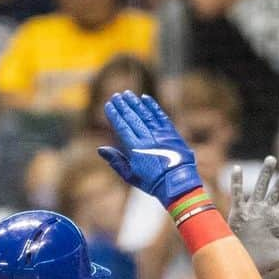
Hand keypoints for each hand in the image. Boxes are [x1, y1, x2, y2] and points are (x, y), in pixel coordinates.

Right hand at [98, 91, 202, 207]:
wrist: (177, 184)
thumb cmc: (152, 183)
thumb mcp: (131, 176)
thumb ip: (116, 161)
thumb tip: (100, 148)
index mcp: (136, 150)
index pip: (122, 127)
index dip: (115, 115)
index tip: (109, 105)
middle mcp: (147, 139)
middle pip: (132, 118)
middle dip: (123, 106)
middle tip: (116, 95)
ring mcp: (160, 134)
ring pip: (145, 114)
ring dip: (136, 103)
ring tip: (128, 94)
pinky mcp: (171, 133)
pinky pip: (160, 116)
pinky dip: (152, 106)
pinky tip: (146, 98)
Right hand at [228, 157, 278, 273]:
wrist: (244, 267)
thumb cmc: (265, 264)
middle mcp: (267, 212)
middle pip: (277, 190)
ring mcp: (253, 211)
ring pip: (260, 188)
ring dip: (265, 174)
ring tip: (271, 159)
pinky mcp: (238, 214)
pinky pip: (237, 195)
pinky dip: (236, 182)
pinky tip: (237, 169)